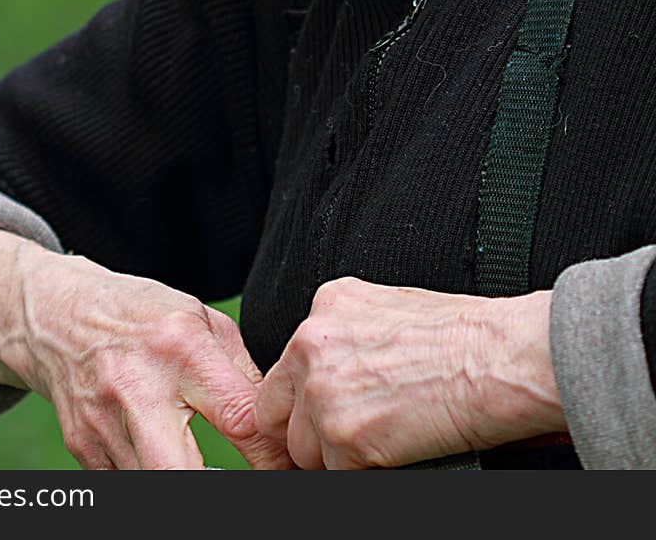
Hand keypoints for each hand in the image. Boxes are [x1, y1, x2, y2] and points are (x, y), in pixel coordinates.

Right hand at [4, 245, 292, 469]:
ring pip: (154, 485)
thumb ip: (239, 371)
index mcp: (179, 347)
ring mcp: (104, 422)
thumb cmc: (141, 314)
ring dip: (186, 483)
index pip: (239, 418)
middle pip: (180, 473)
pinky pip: (129, 482)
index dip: (272, 455)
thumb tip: (277, 425)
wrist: (58, 314)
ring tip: (203, 466)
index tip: (287, 466)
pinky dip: (152, 476)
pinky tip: (163, 455)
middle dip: (217, 490)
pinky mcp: (82, 448)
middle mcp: (138, 388)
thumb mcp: (199, 319)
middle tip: (245, 485)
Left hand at [254, 277, 564, 468]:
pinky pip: (336, 473)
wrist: (497, 359)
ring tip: (385, 437)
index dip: (306, 396)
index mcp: (326, 305)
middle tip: (350, 434)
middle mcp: (312, 342)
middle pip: (279, 407)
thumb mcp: (392, 309)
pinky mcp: (342, 436)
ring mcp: (323, 390)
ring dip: (336, 454)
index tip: (329, 409)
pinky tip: (397, 448)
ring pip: (304, 448)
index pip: (289, 365)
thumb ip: (350, 334)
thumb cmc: (465, 335)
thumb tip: (342, 365)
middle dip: (307, 427)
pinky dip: (364, 471)